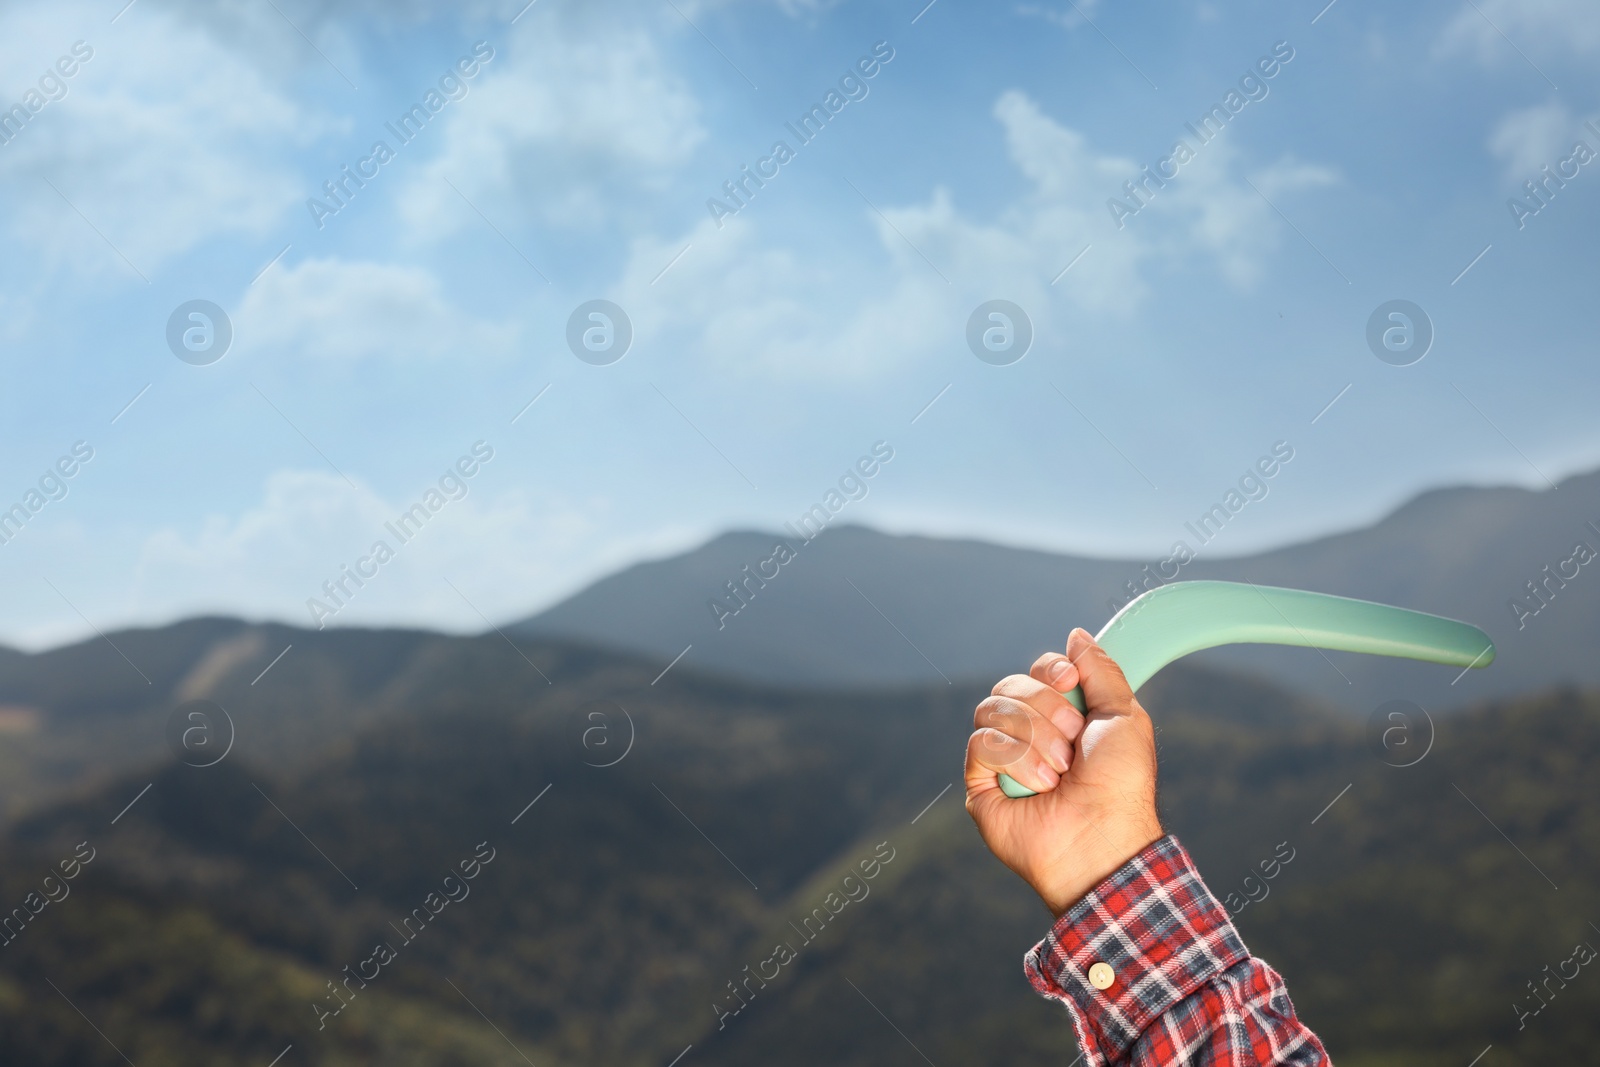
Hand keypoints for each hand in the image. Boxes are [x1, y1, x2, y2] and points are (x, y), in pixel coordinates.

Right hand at [964, 629, 1163, 915]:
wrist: (1101, 836)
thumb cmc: (1120, 786)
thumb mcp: (1125, 717)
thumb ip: (1102, 671)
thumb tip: (1076, 636)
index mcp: (1065, 717)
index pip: (1038, 670)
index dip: (1050, 670)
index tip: (1069, 684)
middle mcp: (1030, 733)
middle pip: (1010, 684)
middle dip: (1045, 709)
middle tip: (1071, 743)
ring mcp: (1003, 758)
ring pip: (992, 708)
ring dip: (1033, 737)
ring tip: (1057, 772)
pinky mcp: (980, 782)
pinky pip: (981, 742)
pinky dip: (1015, 759)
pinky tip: (1038, 785)